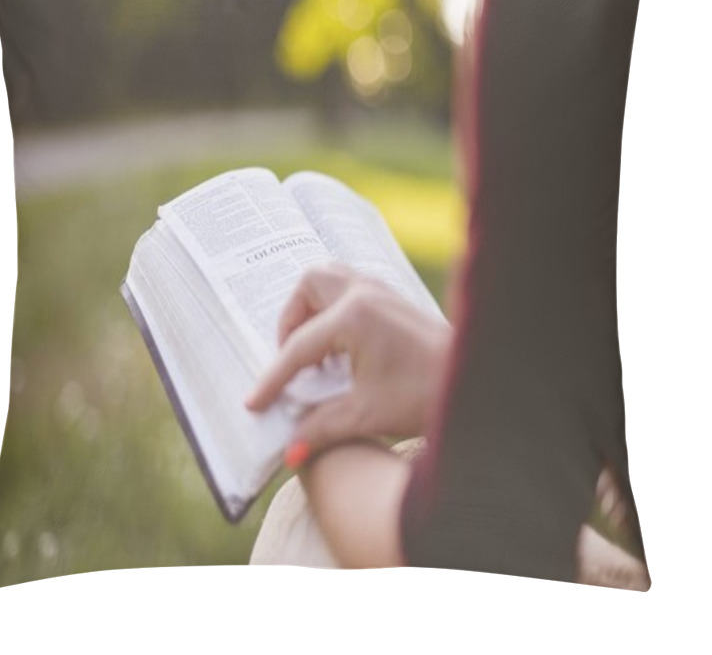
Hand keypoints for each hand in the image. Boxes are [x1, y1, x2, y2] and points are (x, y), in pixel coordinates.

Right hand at [245, 264, 449, 460]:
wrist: (477, 384)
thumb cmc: (426, 396)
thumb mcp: (367, 415)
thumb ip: (321, 428)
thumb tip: (290, 451)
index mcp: (354, 316)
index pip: (299, 346)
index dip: (273, 379)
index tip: (254, 403)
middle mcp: (365, 293)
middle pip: (308, 285)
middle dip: (291, 320)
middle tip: (292, 359)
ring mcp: (382, 291)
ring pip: (330, 279)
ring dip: (312, 309)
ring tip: (314, 351)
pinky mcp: (393, 299)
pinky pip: (349, 289)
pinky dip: (333, 310)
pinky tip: (340, 348)